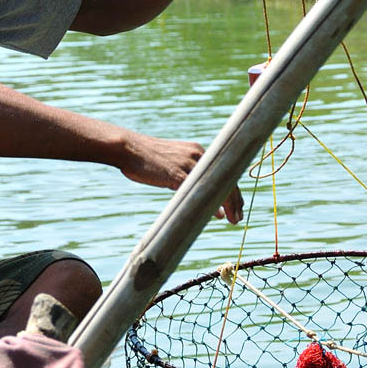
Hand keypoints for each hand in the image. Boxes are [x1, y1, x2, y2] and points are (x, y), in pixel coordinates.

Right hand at [119, 132, 242, 223]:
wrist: (127, 148)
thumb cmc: (147, 158)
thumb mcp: (173, 162)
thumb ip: (187, 174)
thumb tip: (198, 194)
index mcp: (198, 151)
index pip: (224, 172)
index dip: (233, 191)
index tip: (238, 206)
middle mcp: (197, 154)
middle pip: (226, 178)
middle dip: (235, 200)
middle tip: (239, 218)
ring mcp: (187, 163)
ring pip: (216, 184)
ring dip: (228, 204)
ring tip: (233, 219)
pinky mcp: (176, 173)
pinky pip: (198, 190)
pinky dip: (210, 202)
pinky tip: (217, 214)